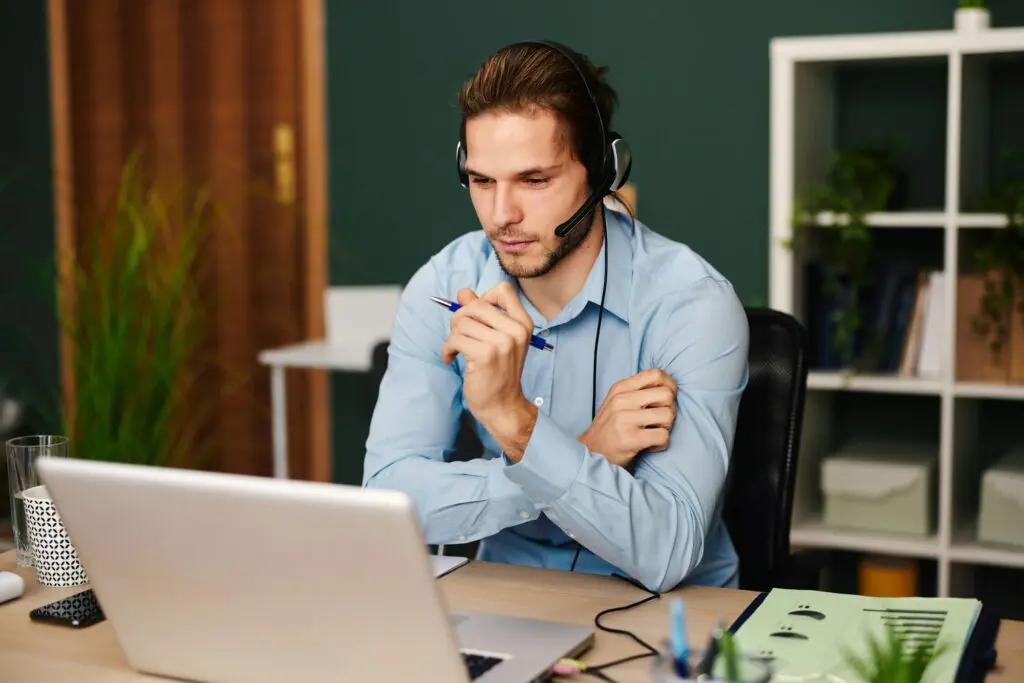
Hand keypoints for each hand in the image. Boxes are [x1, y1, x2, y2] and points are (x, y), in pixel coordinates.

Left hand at [440, 282, 536, 457]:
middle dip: (459, 319)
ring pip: (461, 322)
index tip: (477, 317)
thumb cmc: (498, 372)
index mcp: (523, 323)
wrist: (502, 405)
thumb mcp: (496, 339)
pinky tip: (450, 359)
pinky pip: (455, 338)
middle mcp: (516, 330)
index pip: (503, 290)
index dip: (484, 298)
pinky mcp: (485, 354)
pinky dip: (447, 349)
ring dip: (452, 337)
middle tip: (458, 336)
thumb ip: (481, 313)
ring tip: (455, 350)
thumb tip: (463, 292)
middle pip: (475, 305)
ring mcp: (502, 342)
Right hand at [577, 368, 677, 467]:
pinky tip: (650, 445)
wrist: (590, 454)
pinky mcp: (630, 439)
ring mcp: (625, 419)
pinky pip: (663, 436)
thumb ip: (637, 391)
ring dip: (666, 428)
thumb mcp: (616, 402)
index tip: (665, 400)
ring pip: (668, 415)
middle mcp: (621, 400)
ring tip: (653, 433)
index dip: (669, 386)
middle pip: (667, 394)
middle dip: (670, 409)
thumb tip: (669, 387)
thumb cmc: (609, 428)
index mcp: (620, 388)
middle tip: (660, 421)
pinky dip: (661, 444)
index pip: (655, 374)